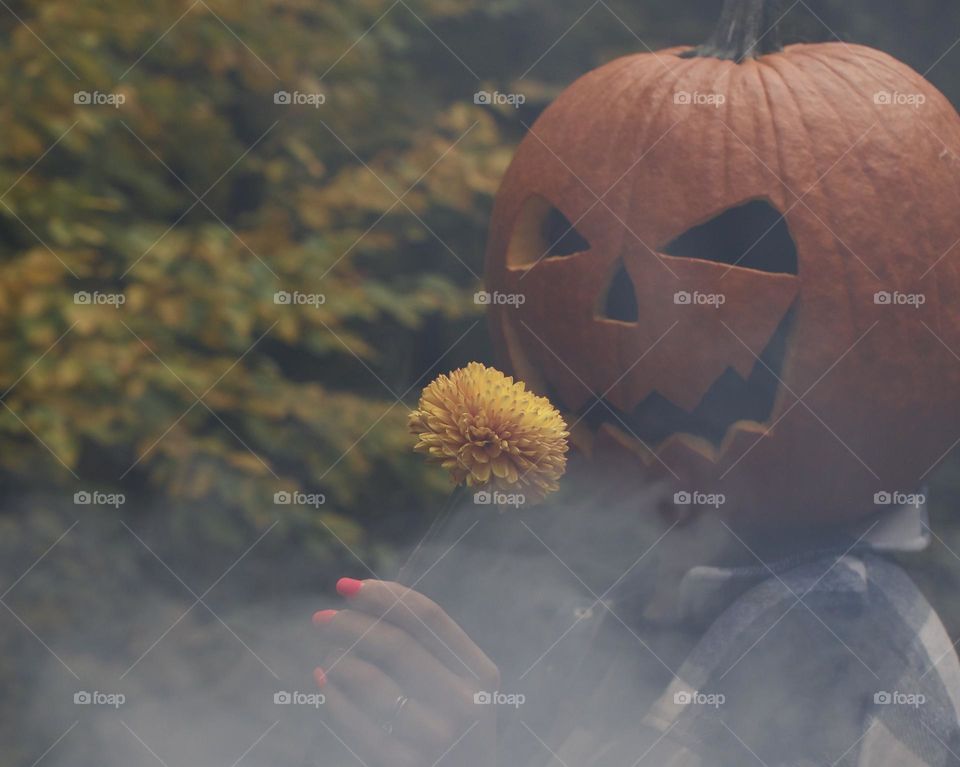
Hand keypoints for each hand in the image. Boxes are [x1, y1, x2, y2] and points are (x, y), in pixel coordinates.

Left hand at [312, 578, 499, 766]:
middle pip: (398, 645)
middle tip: (321, 618)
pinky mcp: (407, 766)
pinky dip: (334, 699)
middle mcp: (466, 704)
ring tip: (327, 655)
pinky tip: (324, 684)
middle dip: (351, 625)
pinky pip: (358, 724)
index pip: (429, 618)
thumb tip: (357, 593)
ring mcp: (438, 738)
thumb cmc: (445, 721)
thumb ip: (420, 643)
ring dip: (340, 661)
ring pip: (373, 683)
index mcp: (480, 674)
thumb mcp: (452, 682)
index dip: (384, 596)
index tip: (346, 586)